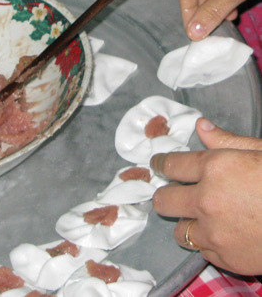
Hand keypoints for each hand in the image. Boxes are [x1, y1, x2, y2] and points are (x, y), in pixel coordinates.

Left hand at [151, 117, 261, 274]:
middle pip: (163, 200)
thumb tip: (201, 127)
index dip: (160, 163)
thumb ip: (229, 142)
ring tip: (204, 218)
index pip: (170, 165)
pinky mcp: (227, 259)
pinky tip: (226, 235)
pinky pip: (202, 251)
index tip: (157, 164)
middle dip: (166, 195)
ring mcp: (215, 234)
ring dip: (188, 223)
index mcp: (216, 168)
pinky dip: (209, 244)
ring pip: (180, 231)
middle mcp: (207, 201)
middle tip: (175, 193)